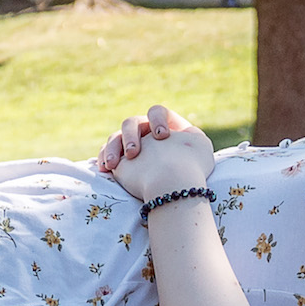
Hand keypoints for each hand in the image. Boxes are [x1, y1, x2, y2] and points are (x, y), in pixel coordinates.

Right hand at [94, 104, 215, 202]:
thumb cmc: (191, 168)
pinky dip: (105, 157)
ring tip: (113, 165)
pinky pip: (107, 152)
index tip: (162, 136)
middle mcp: (147, 135)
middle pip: (131, 123)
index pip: (156, 112)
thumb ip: (188, 133)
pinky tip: (106, 167)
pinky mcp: (120, 162)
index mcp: (165, 127)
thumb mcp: (199, 146)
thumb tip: (179, 130)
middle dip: (131, 136)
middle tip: (133, 154)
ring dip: (113, 148)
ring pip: (116, 137)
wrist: (179, 193)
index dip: (157, 119)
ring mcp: (132, 147)